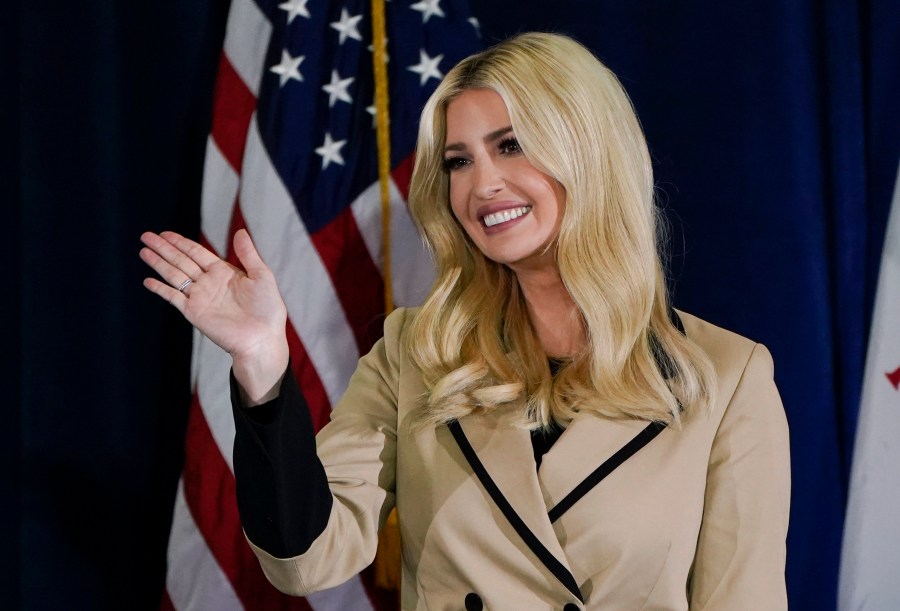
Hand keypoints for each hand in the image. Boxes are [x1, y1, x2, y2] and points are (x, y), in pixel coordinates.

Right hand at [140, 229, 288, 402]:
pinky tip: (148, 280)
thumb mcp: (262, 276)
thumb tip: (239, 231)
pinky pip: (173, 297)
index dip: (180, 242)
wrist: (262, 339)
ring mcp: (200, 297)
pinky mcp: (194, 312)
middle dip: (164, 248)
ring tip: (143, 251)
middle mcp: (209, 283)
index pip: (196, 253)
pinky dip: (160, 289)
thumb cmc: (267, 310)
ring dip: (158, 263)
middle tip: (146, 235)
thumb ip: (248, 254)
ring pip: (174, 275)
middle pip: (181, 261)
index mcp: (224, 272)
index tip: (165, 233)